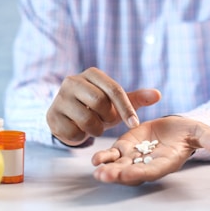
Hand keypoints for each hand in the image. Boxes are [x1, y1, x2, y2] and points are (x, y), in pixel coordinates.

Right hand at [46, 67, 160, 145]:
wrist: (70, 117)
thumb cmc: (97, 108)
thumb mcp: (117, 103)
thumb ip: (136, 98)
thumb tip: (158, 94)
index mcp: (91, 74)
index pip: (114, 89)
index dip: (126, 108)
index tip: (135, 124)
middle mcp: (72, 81)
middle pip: (99, 103)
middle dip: (108, 118)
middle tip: (105, 121)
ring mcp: (59, 98)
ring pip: (86, 119)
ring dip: (96, 129)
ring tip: (93, 126)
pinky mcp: (52, 116)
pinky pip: (73, 132)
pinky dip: (81, 137)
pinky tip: (79, 130)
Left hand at [92, 116, 209, 185]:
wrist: (174, 128)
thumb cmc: (189, 132)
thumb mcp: (200, 132)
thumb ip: (209, 140)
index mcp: (165, 162)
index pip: (153, 171)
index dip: (142, 173)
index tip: (130, 174)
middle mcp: (147, 163)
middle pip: (132, 173)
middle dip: (119, 175)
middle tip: (105, 176)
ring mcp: (134, 156)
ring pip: (119, 166)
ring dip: (108, 168)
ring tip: (97, 170)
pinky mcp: (125, 146)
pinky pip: (113, 154)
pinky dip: (105, 157)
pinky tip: (95, 158)